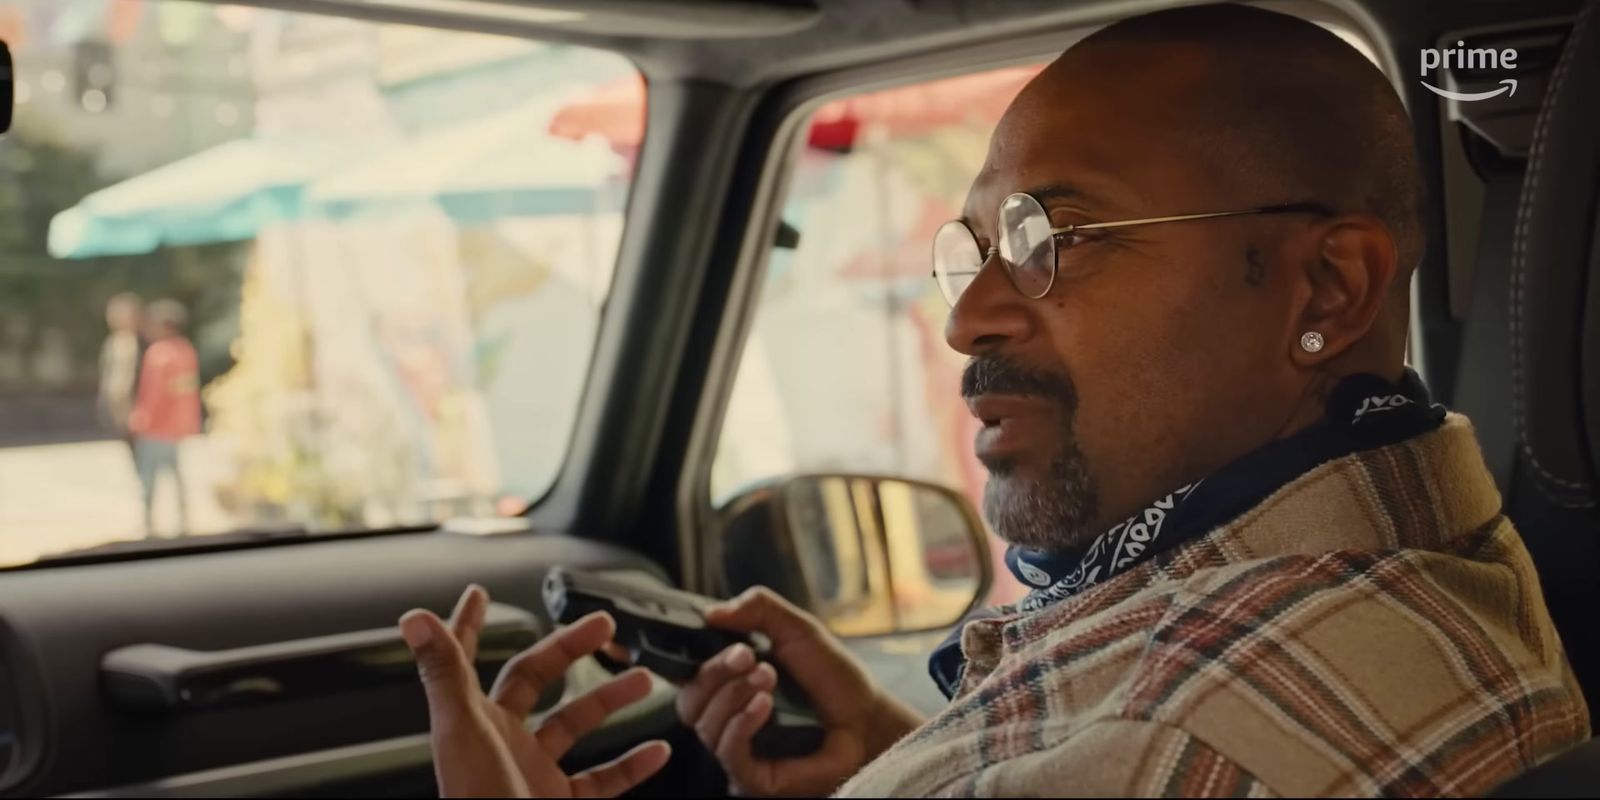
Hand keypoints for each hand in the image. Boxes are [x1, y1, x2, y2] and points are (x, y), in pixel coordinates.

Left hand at [401, 585, 670, 797]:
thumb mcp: (462, 732)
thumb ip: (444, 673)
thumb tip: (415, 618)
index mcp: (472, 720)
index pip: (467, 659)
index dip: (467, 625)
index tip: (477, 594)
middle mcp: (501, 742)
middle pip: (535, 681)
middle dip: (568, 649)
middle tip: (601, 624)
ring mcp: (532, 773)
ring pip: (576, 724)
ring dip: (610, 699)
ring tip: (644, 679)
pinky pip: (601, 780)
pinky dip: (630, 765)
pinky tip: (655, 751)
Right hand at [676, 587, 922, 796]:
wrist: (868, 717)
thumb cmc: (833, 678)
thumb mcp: (798, 628)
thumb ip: (758, 608)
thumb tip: (712, 611)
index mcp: (729, 680)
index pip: (685, 671)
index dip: (681, 654)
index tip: (706, 631)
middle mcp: (726, 713)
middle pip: (689, 698)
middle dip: (715, 671)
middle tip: (747, 656)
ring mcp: (737, 745)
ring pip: (704, 723)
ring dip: (734, 695)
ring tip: (770, 678)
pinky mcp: (752, 774)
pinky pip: (728, 752)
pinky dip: (741, 724)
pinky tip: (765, 705)